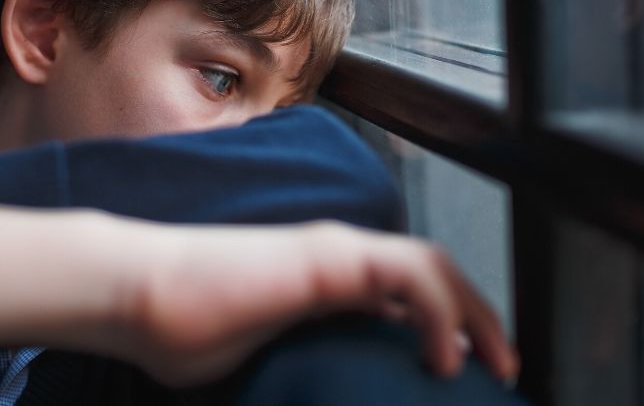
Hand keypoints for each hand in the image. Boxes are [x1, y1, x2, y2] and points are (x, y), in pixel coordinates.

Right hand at [0, 206, 518, 387]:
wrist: (142, 295)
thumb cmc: (183, 331)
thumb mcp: (260, 361)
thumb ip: (301, 367)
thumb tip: (314, 400)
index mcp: (324, 282)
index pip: (405, 292)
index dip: (445, 324)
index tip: (463, 371)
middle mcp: (337, 257)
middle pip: (432, 273)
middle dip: (478, 317)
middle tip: (501, 366)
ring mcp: (334, 252)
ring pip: (433, 265)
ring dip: (475, 311)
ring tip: (494, 362)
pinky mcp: (329, 258)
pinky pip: (411, 273)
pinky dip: (443, 311)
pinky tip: (445, 356)